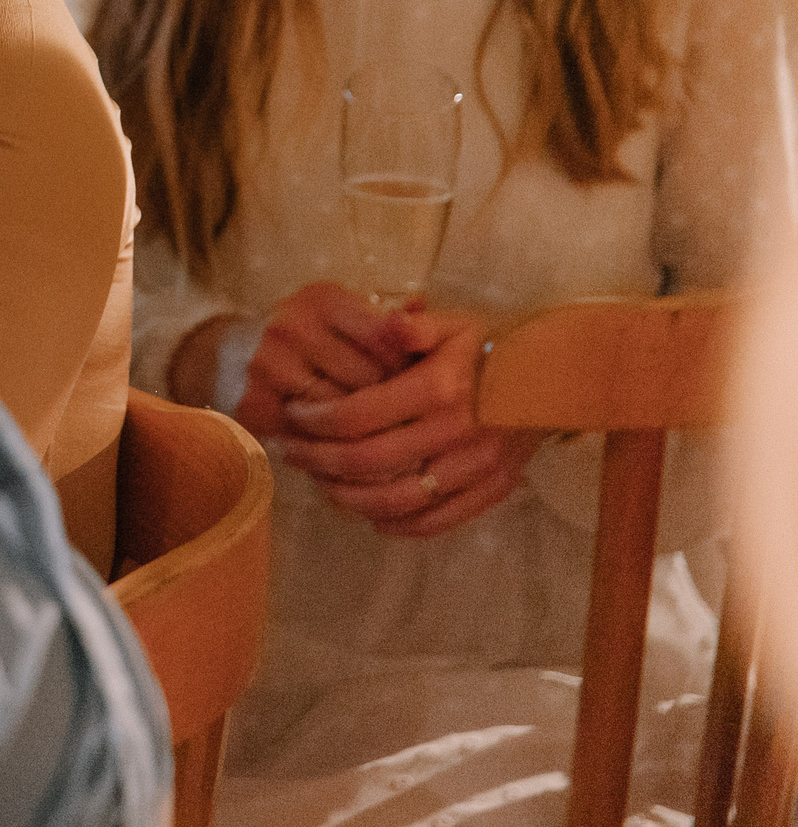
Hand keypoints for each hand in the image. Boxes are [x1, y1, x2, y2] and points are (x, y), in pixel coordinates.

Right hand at [225, 281, 416, 441]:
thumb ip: (387, 317)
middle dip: (392, 404)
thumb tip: (422, 307)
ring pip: (340, 414)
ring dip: (365, 431)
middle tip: (410, 421)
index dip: (409, 368)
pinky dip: (333, 449)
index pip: (386, 339)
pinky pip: (310, 439)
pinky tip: (348, 452)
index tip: (420, 384)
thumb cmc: (307, 337)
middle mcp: (290, 326)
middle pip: (367, 380)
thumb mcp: (344, 315)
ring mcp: (267, 367)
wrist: (231, 357)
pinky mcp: (254, 404)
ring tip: (385, 440)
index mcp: (321, 299)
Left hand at [277, 309, 548, 538]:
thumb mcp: (452, 324)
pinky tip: (367, 512)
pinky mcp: (493, 491)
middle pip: (367, 461)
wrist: (554, 381)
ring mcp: (477, 467)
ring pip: (395, 499)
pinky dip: (395, 524)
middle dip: (318, 459)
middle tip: (291, 452)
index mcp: (438, 388)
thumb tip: (387, 322)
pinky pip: (435, 521)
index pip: (357, 415)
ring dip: (347, 497)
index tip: (293, 416)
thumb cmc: (490, 348)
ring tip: (320, 482)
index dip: (315, 421)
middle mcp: (456, 432)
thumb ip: (412, 325)